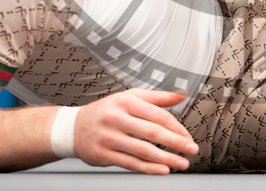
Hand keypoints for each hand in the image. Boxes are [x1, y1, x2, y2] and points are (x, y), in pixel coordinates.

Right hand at [72, 90, 198, 174]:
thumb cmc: (107, 111)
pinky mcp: (103, 154)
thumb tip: (182, 95)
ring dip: (166, 158)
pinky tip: (162, 170)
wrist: (74, 127)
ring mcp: (108, 137)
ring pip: (143, 150)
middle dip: (176, 143)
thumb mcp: (130, 98)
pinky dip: (149, 168)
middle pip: (152, 132)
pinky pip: (130, 163)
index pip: (157, 115)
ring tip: (181, 163)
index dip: (176, 127)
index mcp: (126, 101)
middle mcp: (116, 118)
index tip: (188, 137)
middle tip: (192, 150)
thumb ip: (157, 98)